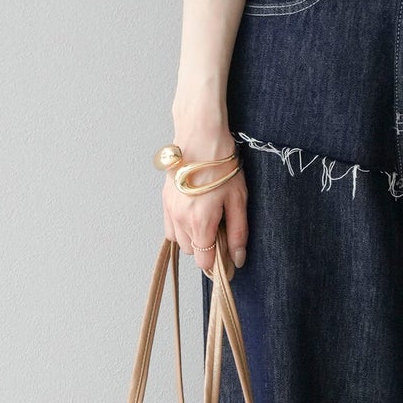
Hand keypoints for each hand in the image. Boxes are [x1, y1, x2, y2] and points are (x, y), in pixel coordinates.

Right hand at [161, 128, 248, 275]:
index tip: (229, 263)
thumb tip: (237, 259)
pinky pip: (170, 226)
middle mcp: (180, 219)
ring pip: (179, 240)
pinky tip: (196, 215)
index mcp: (199, 222)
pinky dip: (182, 228)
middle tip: (223, 234)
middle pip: (192, 252)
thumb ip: (237, 232)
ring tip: (210, 222)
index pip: (204, 261)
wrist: (200, 136)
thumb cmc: (222, 165)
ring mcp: (169, 209)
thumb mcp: (238, 200)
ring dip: (193, 239)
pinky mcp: (164, 200)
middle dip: (207, 249)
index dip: (218, 266)